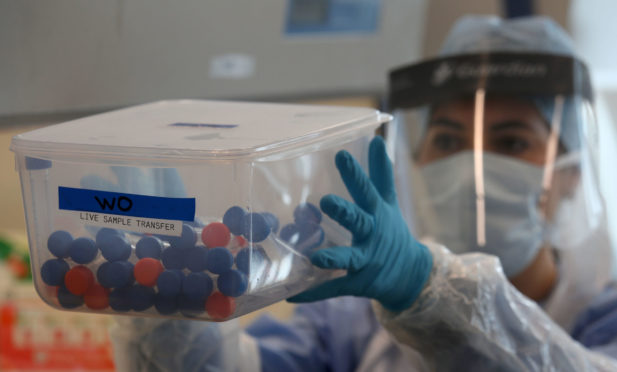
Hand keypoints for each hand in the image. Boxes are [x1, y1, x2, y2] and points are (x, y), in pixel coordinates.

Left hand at [288, 136, 432, 311]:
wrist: (409, 274)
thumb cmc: (390, 232)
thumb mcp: (388, 202)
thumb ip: (380, 173)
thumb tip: (377, 139)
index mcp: (377, 214)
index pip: (366, 190)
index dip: (355, 174)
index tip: (340, 154)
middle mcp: (372, 236)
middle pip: (359, 222)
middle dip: (345, 213)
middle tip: (326, 201)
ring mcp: (365, 262)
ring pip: (349, 259)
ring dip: (334, 258)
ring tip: (317, 258)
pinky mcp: (357, 283)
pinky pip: (334, 288)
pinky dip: (314, 292)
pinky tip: (293, 294)